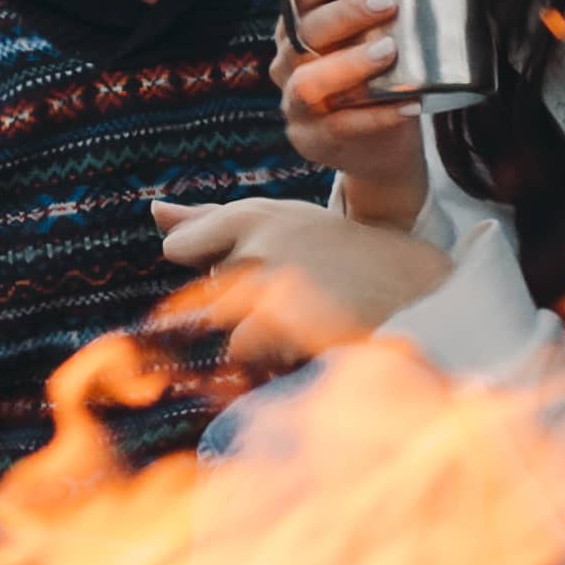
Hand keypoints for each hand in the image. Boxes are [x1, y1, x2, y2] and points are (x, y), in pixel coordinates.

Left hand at [150, 192, 454, 362]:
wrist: (411, 284)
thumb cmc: (336, 252)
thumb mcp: (279, 222)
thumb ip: (209, 221)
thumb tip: (154, 211)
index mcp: (252, 214)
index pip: (179, 247)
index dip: (211, 265)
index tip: (258, 266)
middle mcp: (257, 241)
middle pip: (207, 293)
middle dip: (240, 302)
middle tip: (298, 290)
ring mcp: (270, 281)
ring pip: (226, 324)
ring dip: (259, 330)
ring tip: (308, 312)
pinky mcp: (281, 320)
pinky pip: (244, 350)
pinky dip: (272, 352)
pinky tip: (311, 334)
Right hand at [278, 0, 430, 229]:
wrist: (382, 143)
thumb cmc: (376, 74)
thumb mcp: (365, 28)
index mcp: (296, 27)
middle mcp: (287, 63)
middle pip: (305, 34)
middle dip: (345, 14)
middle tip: (389, 2)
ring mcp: (296, 104)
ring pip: (310, 83)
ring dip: (350, 65)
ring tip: (390, 51)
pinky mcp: (313, 139)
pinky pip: (339, 127)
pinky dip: (375, 116)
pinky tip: (408, 103)